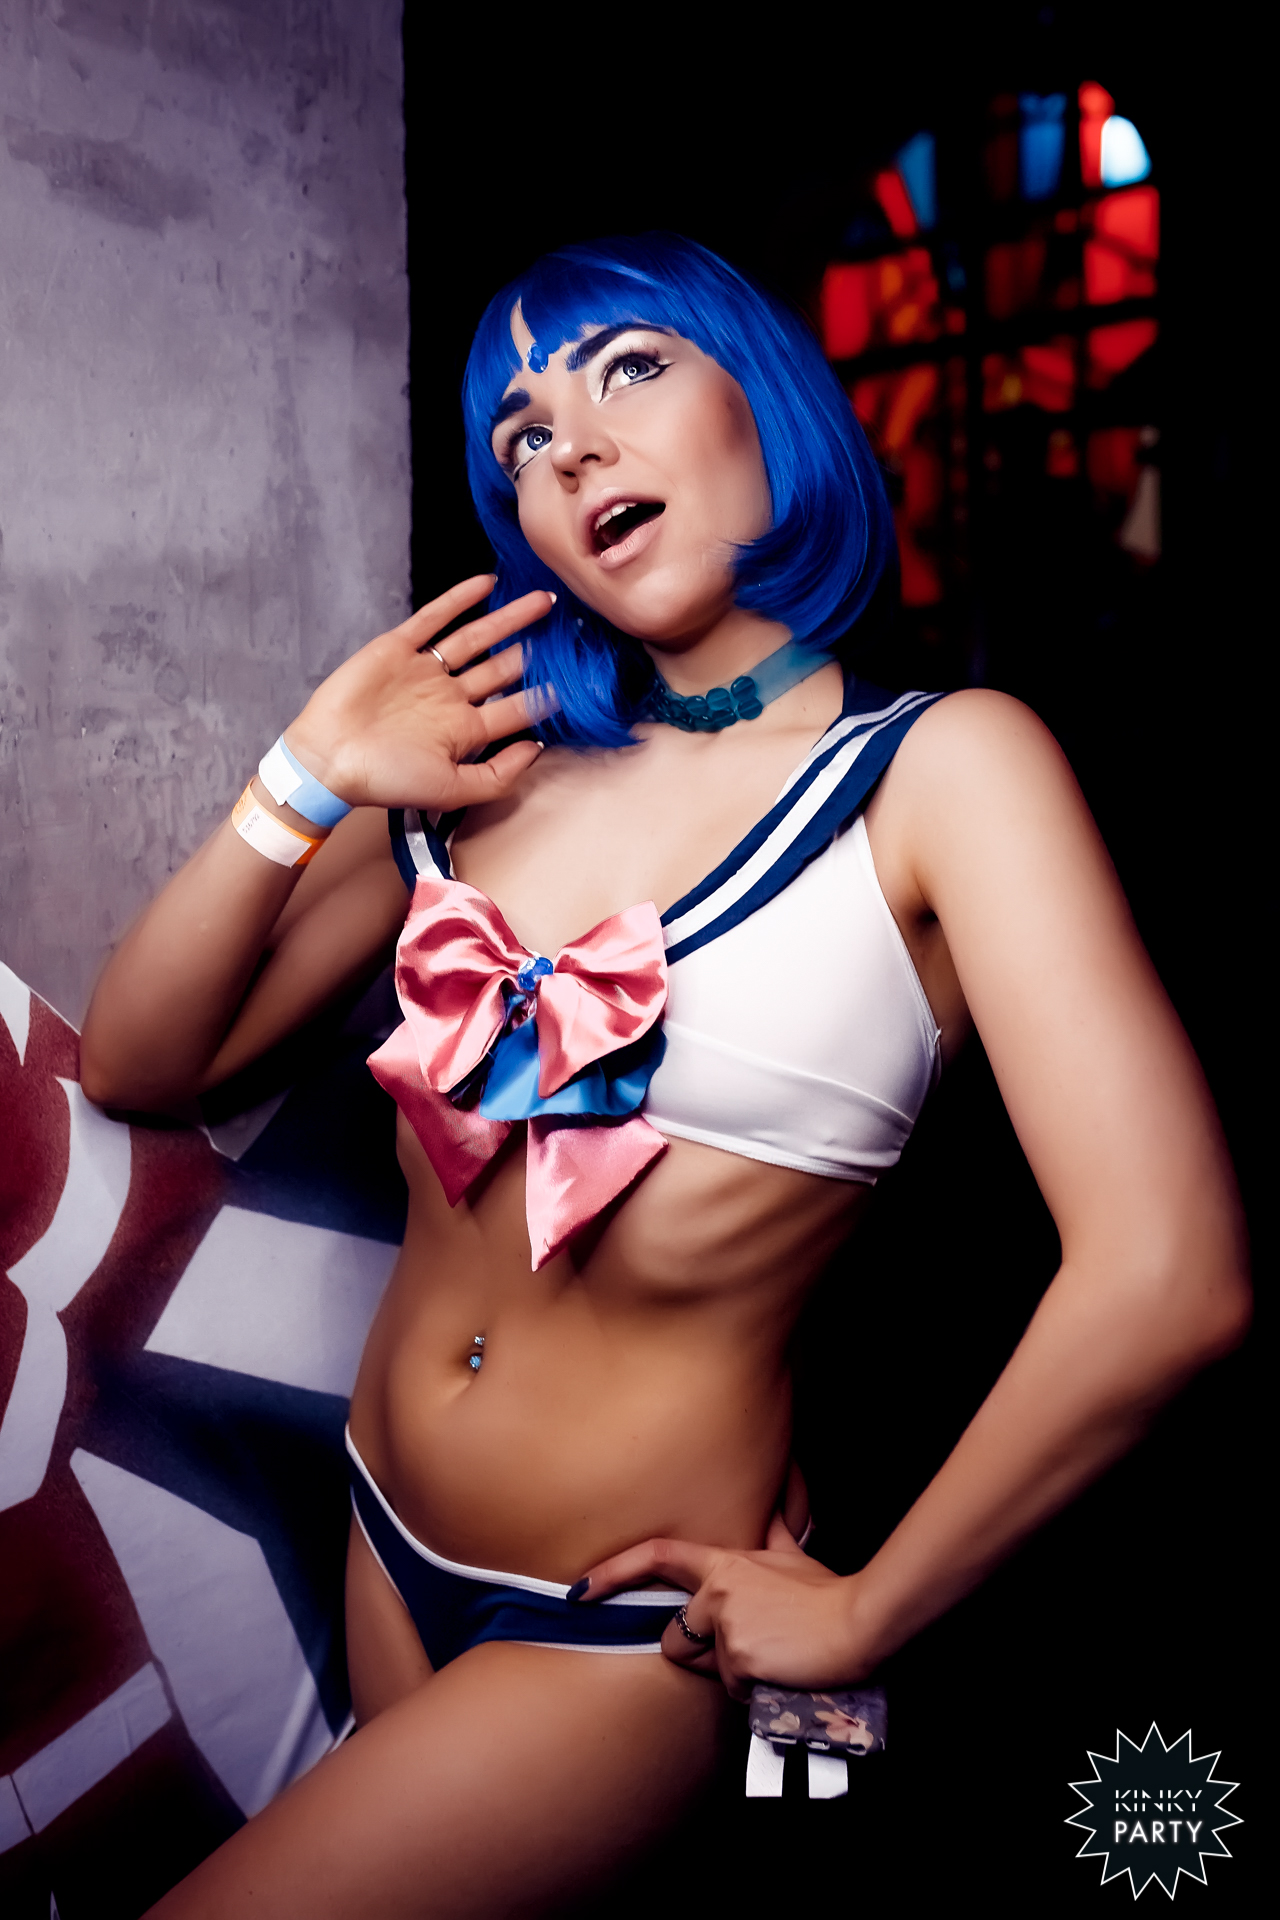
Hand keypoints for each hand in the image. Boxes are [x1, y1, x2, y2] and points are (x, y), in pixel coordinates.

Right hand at [284, 576, 553, 812]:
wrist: (329, 759)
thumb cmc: (387, 779)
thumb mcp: (452, 789)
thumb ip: (498, 775)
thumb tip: (539, 747)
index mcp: (465, 731)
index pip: (516, 709)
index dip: (547, 694)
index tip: (581, 678)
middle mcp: (450, 698)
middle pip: (503, 669)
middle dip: (535, 652)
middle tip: (571, 630)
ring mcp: (425, 671)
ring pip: (478, 638)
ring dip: (510, 620)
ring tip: (544, 601)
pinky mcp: (398, 649)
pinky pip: (434, 618)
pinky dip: (460, 600)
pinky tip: (487, 583)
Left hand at [574, 1516, 873, 1700]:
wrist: (859, 1623)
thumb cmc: (828, 1594)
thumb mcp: (793, 1555)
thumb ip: (770, 1535)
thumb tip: (773, 1503)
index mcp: (725, 1564)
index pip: (657, 1556)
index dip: (613, 1573)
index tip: (580, 1591)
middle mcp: (717, 1592)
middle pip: (675, 1640)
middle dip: (703, 1655)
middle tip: (752, 1647)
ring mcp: (726, 1627)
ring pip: (706, 1670)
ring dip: (730, 1674)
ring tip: (771, 1657)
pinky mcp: (739, 1661)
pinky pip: (732, 1692)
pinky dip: (753, 1691)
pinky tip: (780, 1674)